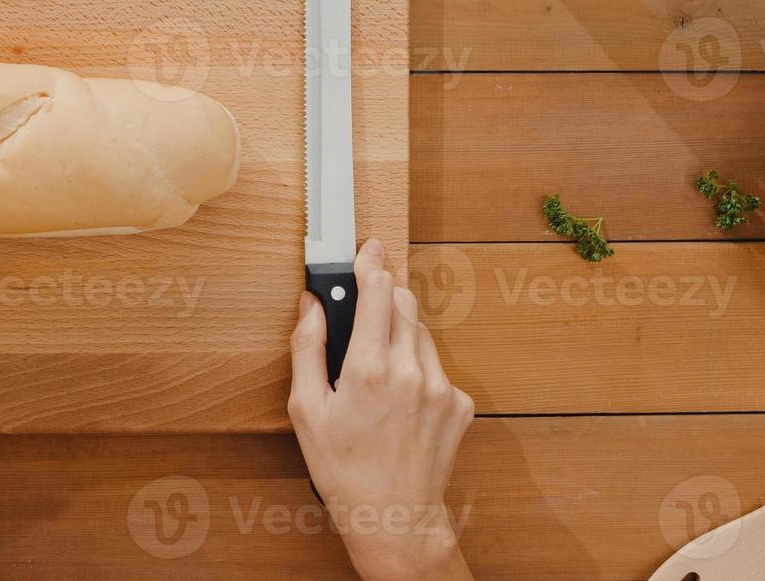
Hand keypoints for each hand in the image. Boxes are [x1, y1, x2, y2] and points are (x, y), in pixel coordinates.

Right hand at [289, 238, 475, 580]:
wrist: (393, 517)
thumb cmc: (343, 469)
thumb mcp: (305, 409)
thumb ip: (308, 347)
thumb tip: (311, 305)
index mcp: (369, 369)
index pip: (378, 293)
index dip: (371, 264)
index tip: (367, 248)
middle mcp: (411, 372)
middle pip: (404, 303)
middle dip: (385, 294)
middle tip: (365, 300)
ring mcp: (441, 388)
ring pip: (422, 333)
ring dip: (400, 331)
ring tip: (376, 364)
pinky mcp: (459, 405)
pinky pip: (437, 367)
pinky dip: (418, 367)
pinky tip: (399, 396)